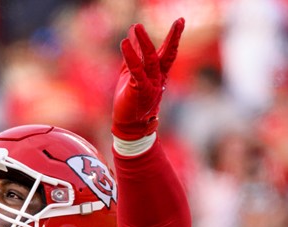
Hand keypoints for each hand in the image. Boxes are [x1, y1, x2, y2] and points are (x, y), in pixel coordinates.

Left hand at [111, 18, 184, 140]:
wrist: (129, 125)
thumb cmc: (131, 99)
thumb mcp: (132, 73)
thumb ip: (133, 55)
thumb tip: (132, 36)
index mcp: (159, 74)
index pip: (168, 53)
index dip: (174, 37)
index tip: (180, 21)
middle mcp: (158, 78)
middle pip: (167, 54)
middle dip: (173, 38)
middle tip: (180, 21)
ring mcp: (150, 84)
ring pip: (150, 59)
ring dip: (144, 41)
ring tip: (137, 26)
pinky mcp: (138, 89)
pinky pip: (135, 70)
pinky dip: (130, 56)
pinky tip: (125, 43)